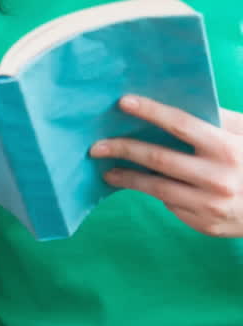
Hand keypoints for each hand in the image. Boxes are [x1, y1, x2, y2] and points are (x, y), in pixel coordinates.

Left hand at [89, 94, 242, 236]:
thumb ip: (218, 118)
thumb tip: (176, 101)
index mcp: (227, 148)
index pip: (181, 124)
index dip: (151, 112)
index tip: (123, 102)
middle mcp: (217, 178)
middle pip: (159, 159)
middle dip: (124, 149)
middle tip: (97, 145)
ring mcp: (209, 205)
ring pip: (157, 188)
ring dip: (127, 178)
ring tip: (107, 170)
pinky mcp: (205, 224)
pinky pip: (171, 205)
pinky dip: (153, 193)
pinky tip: (138, 184)